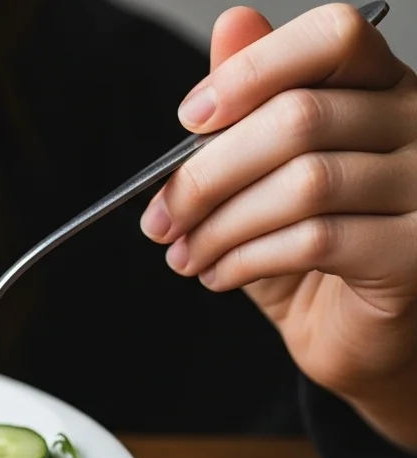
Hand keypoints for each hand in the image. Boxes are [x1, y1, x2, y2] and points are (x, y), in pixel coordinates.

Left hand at [141, 4, 416, 451]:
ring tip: (187, 254)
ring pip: (304, 183)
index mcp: (386, 89)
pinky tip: (220, 274)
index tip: (190, 119)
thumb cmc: (317, 250)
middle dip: (206, 173)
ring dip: (220, 225)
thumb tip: (233, 25)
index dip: (253, 69)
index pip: (336, 36)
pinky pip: (316, 240)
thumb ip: (252, 105)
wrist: (357, 336)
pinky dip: (247, 258)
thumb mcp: (267, 172)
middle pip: (299, 118)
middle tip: (161, 217)